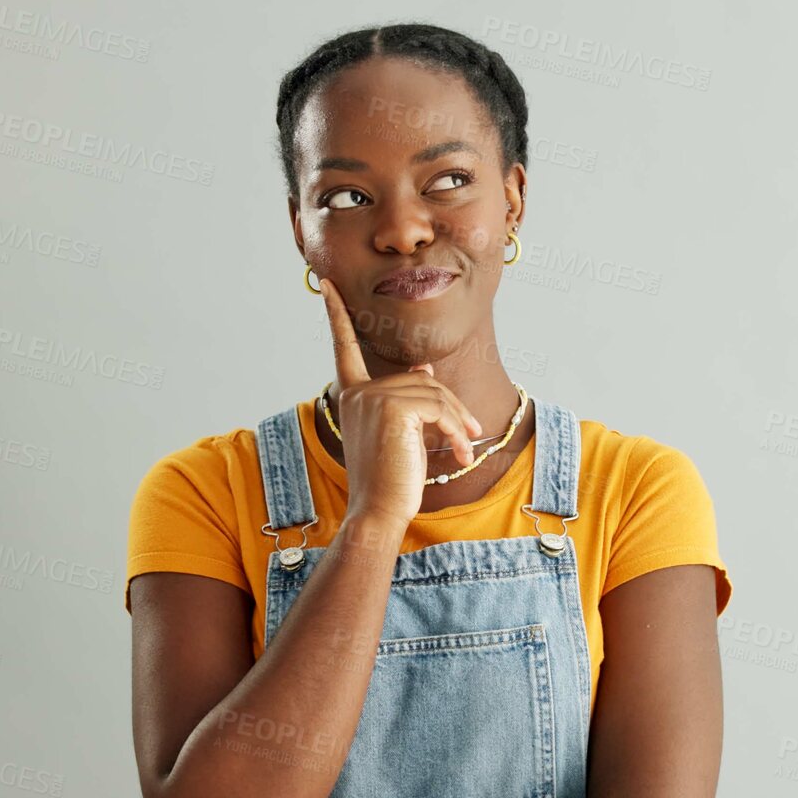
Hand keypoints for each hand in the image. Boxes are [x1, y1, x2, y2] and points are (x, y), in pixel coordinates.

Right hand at [320, 276, 483, 527]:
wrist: (379, 512)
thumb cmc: (389, 480)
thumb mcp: (399, 434)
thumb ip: (409, 398)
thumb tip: (426, 366)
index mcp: (352, 395)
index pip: (343, 347)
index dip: (337, 315)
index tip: (328, 285)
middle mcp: (358, 392)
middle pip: (419, 377)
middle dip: (450, 406)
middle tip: (470, 435)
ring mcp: (373, 398)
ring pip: (434, 392)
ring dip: (458, 422)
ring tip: (465, 450)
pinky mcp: (394, 409)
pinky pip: (439, 407)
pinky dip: (457, 430)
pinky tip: (461, 454)